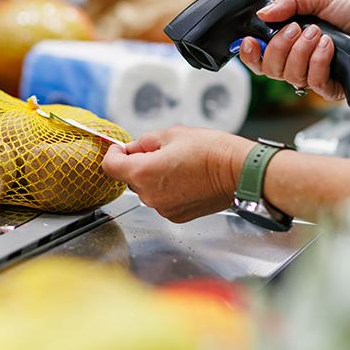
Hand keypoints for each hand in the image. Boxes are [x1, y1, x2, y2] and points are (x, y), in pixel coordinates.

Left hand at [101, 127, 252, 223]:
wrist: (239, 172)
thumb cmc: (211, 151)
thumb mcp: (172, 134)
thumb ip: (144, 142)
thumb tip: (132, 148)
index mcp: (143, 172)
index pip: (110, 166)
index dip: (114, 154)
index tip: (121, 148)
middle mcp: (150, 195)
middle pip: (130, 178)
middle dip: (138, 164)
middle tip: (160, 151)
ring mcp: (163, 208)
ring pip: (147, 189)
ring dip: (154, 177)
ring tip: (179, 165)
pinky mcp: (177, 215)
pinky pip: (162, 200)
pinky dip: (168, 190)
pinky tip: (186, 179)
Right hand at [239, 0, 349, 102]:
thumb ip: (290, 1)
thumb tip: (262, 13)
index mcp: (293, 43)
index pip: (261, 57)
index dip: (249, 53)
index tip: (248, 41)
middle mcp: (301, 62)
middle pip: (269, 69)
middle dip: (278, 46)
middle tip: (296, 29)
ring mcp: (315, 76)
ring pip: (289, 76)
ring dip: (301, 51)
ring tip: (320, 34)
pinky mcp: (332, 89)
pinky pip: (313, 82)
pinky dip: (318, 61)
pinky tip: (330, 47)